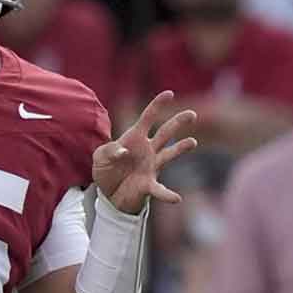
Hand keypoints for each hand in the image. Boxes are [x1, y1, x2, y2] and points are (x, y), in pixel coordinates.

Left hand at [93, 90, 197, 214]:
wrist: (108, 194)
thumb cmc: (106, 170)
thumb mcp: (100, 157)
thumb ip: (109, 150)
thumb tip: (124, 152)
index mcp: (135, 138)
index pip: (148, 118)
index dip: (157, 105)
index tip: (169, 93)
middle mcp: (148, 150)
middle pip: (165, 132)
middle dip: (178, 123)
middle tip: (192, 114)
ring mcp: (151, 166)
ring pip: (169, 154)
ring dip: (180, 148)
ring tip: (192, 142)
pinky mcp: (149, 185)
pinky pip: (160, 189)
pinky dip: (167, 194)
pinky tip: (177, 198)